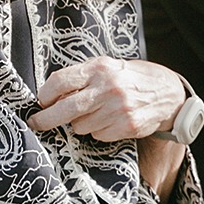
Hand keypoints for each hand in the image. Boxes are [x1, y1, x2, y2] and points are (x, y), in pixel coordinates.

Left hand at [28, 57, 185, 141]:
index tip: (40, 102)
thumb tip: (50, 98)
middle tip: (36, 123)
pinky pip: (97, 135)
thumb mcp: (106, 67)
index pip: (60, 81)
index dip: (44, 95)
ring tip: (97, 112)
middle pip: (65, 109)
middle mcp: (109, 88)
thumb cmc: (129, 78)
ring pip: (80, 126)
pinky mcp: (127, 126)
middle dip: (45, 119)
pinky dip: (98, 130)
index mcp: (100, 68)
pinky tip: (110, 120)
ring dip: (81, 123)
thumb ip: (81, 78)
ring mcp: (119, 109)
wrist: (167, 92)